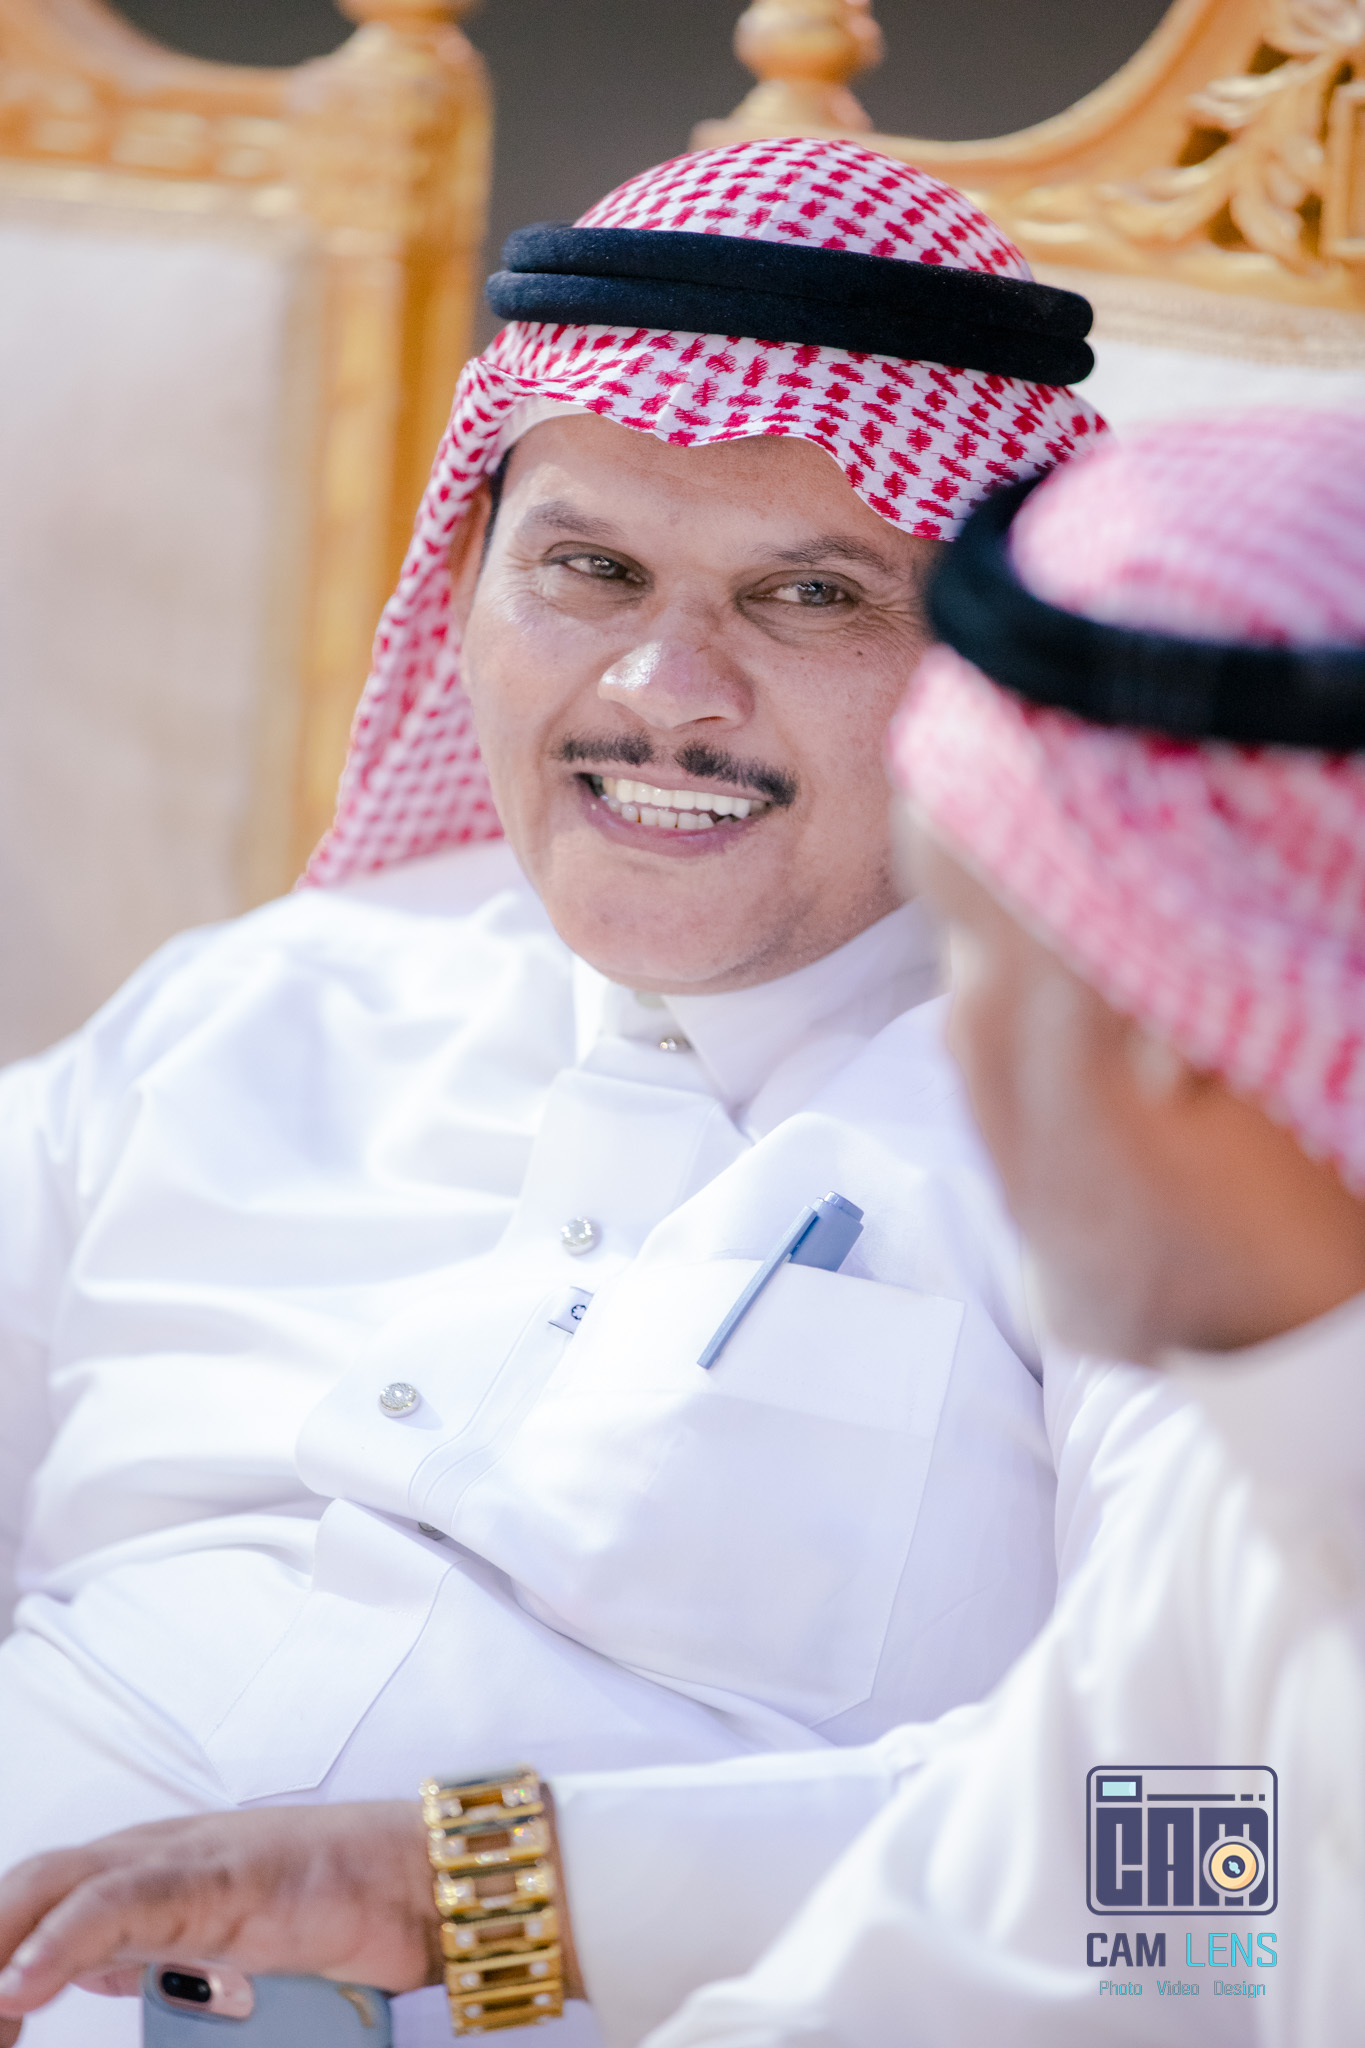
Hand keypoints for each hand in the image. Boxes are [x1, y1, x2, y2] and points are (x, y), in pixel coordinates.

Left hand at [0, 1803, 441, 2040]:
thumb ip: (140, 1949)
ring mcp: (178, 1861)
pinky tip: (23, 1985)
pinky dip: (60, 1940)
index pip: (29, 1903)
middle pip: (24, 1889)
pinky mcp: (215, 1878)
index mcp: (136, 1875)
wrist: (414, 1881)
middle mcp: (144, 1858)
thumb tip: (76, 1971)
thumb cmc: (330, 1906)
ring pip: (51, 1887)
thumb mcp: (209, 1946)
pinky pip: (120, 1903)